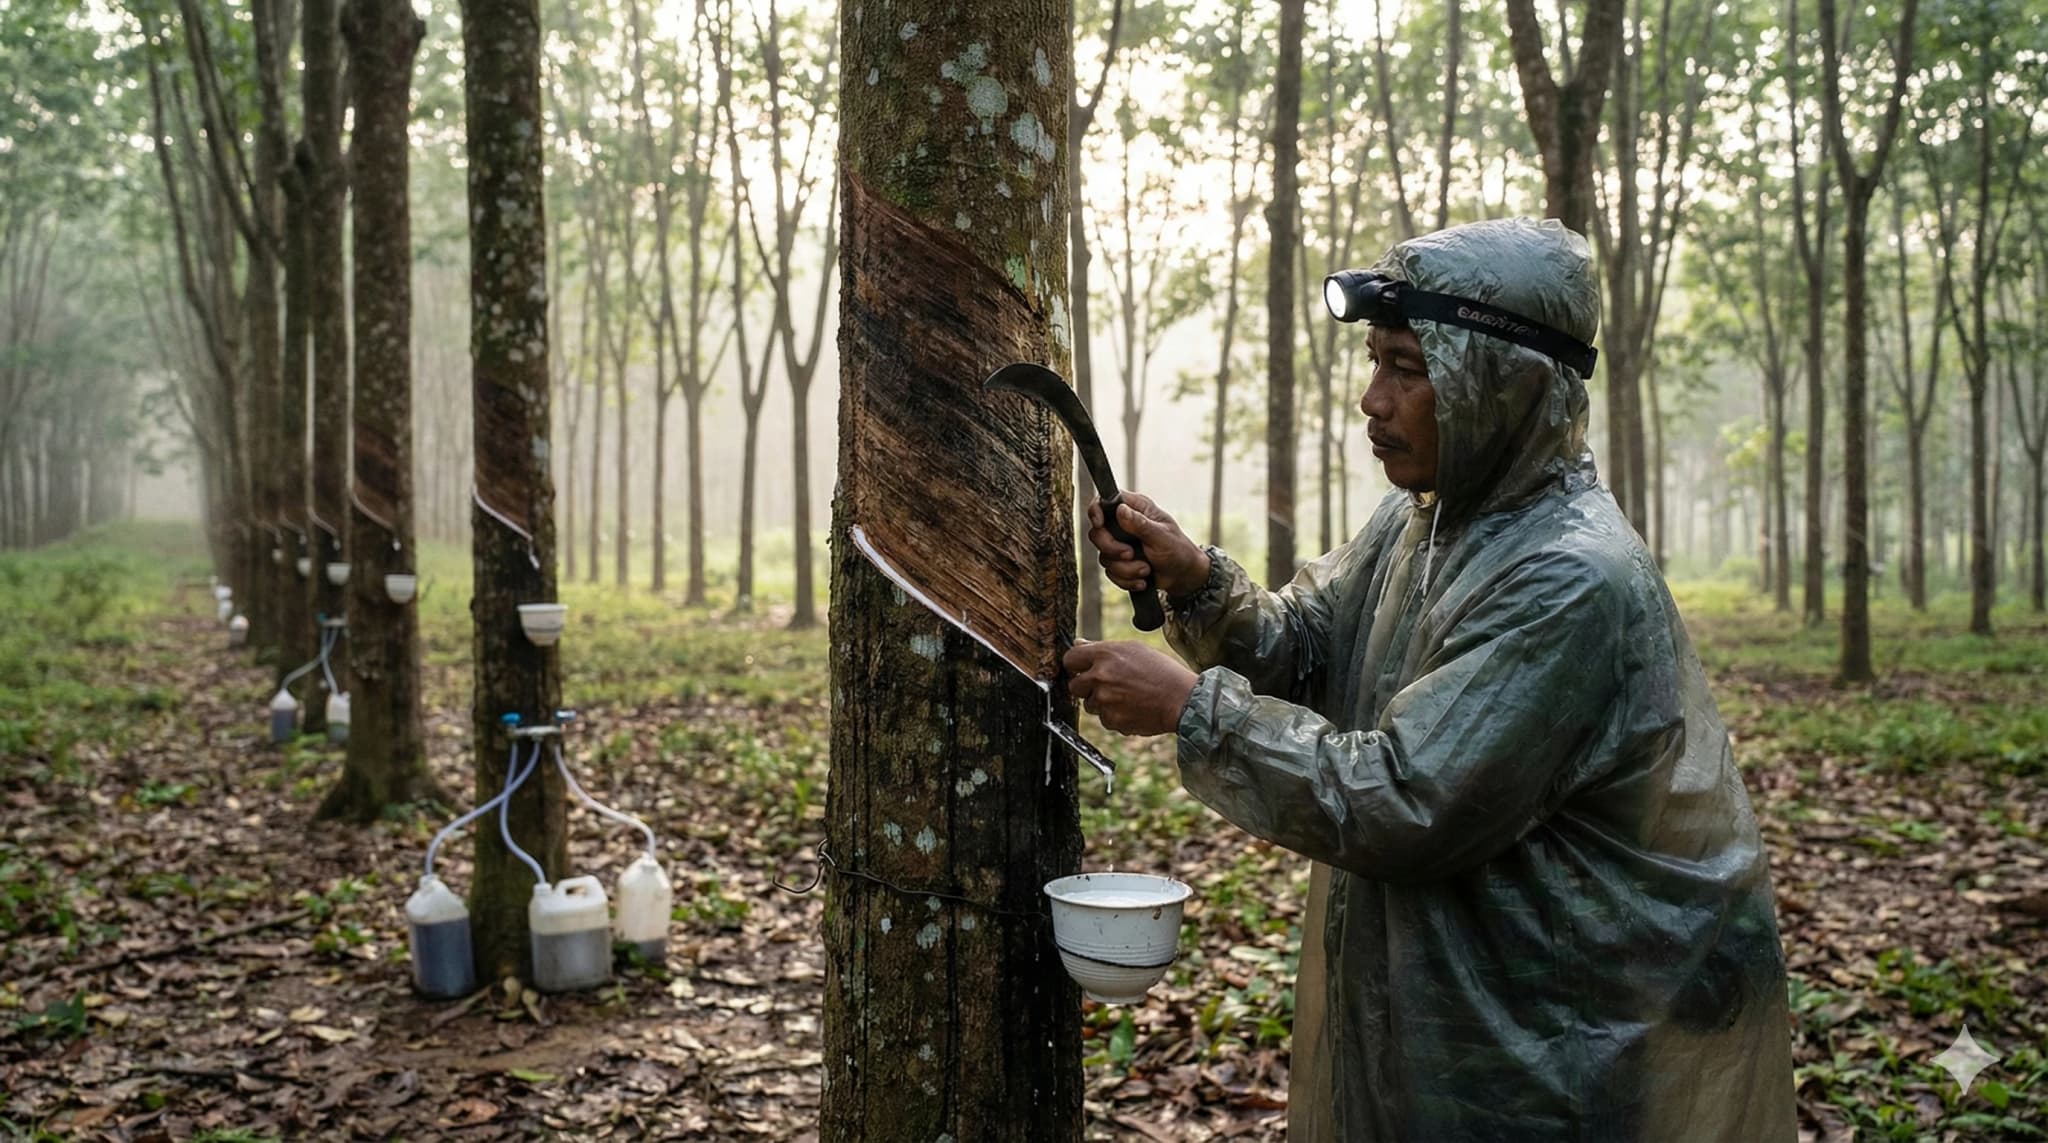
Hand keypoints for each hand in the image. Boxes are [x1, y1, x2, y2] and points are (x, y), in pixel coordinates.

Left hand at [1063, 639, 1199, 736]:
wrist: (1182, 699)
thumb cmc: (1162, 671)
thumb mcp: (1134, 649)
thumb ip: (1102, 648)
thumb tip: (1079, 644)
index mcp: (1104, 655)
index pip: (1070, 659)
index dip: (1075, 665)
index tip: (1081, 669)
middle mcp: (1100, 677)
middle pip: (1074, 686)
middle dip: (1087, 687)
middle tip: (1108, 685)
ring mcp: (1104, 701)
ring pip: (1090, 705)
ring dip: (1102, 703)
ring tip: (1127, 696)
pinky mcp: (1112, 721)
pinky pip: (1104, 719)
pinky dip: (1115, 716)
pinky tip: (1133, 708)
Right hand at [1085, 492, 1209, 598]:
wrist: (1182, 576)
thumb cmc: (1178, 550)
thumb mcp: (1162, 536)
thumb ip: (1141, 524)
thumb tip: (1121, 510)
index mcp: (1135, 508)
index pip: (1104, 501)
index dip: (1096, 511)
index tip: (1099, 524)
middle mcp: (1123, 524)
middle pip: (1097, 533)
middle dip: (1112, 549)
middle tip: (1130, 555)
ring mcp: (1120, 544)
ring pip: (1104, 557)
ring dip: (1126, 569)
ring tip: (1146, 570)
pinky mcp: (1119, 562)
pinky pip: (1110, 572)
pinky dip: (1126, 580)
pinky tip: (1142, 580)